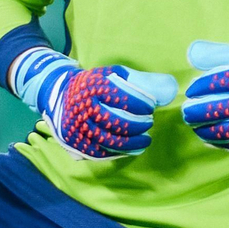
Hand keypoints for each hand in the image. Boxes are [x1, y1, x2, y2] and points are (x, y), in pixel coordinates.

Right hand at [8, 47, 177, 159]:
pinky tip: (131, 148)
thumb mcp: (114, 74)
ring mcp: (77, 129)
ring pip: (110, 141)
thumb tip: (170, 89)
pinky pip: (100, 153)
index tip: (151, 106)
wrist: (58, 94)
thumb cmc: (94, 84)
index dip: (143, 105)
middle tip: (149, 122)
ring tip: (145, 139)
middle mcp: (82, 109)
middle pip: (118, 123)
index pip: (124, 99)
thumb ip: (142, 81)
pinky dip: (119, 153)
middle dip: (139, 125)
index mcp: (92, 88)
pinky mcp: (74, 143)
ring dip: (133, 143)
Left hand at [181, 41, 228, 153]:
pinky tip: (208, 138)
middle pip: (218, 109)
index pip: (218, 83)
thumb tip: (191, 53)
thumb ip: (222, 53)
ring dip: (205, 129)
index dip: (200, 87)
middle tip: (186, 112)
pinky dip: (220, 143)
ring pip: (225, 130)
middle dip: (197, 112)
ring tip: (194, 126)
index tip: (190, 90)